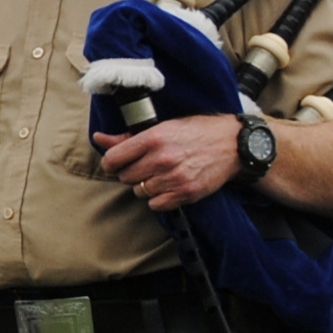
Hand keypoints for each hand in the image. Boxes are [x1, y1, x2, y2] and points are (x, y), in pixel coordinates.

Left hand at [95, 114, 240, 213]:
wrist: (233, 144)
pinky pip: (156, 205)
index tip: (117, 163)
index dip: (111, 163)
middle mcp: (162, 159)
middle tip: (145, 166)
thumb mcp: (162, 127)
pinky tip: (168, 186)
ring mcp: (174, 178)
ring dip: (145, 186)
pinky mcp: (186, 193)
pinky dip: (158, 199)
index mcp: (153, 138)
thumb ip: (128, 137)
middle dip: (130, 173)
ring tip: (159, 175)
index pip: (113, 159)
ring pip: (139, 192)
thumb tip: (99, 138)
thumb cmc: (196, 132)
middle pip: (125, 177)